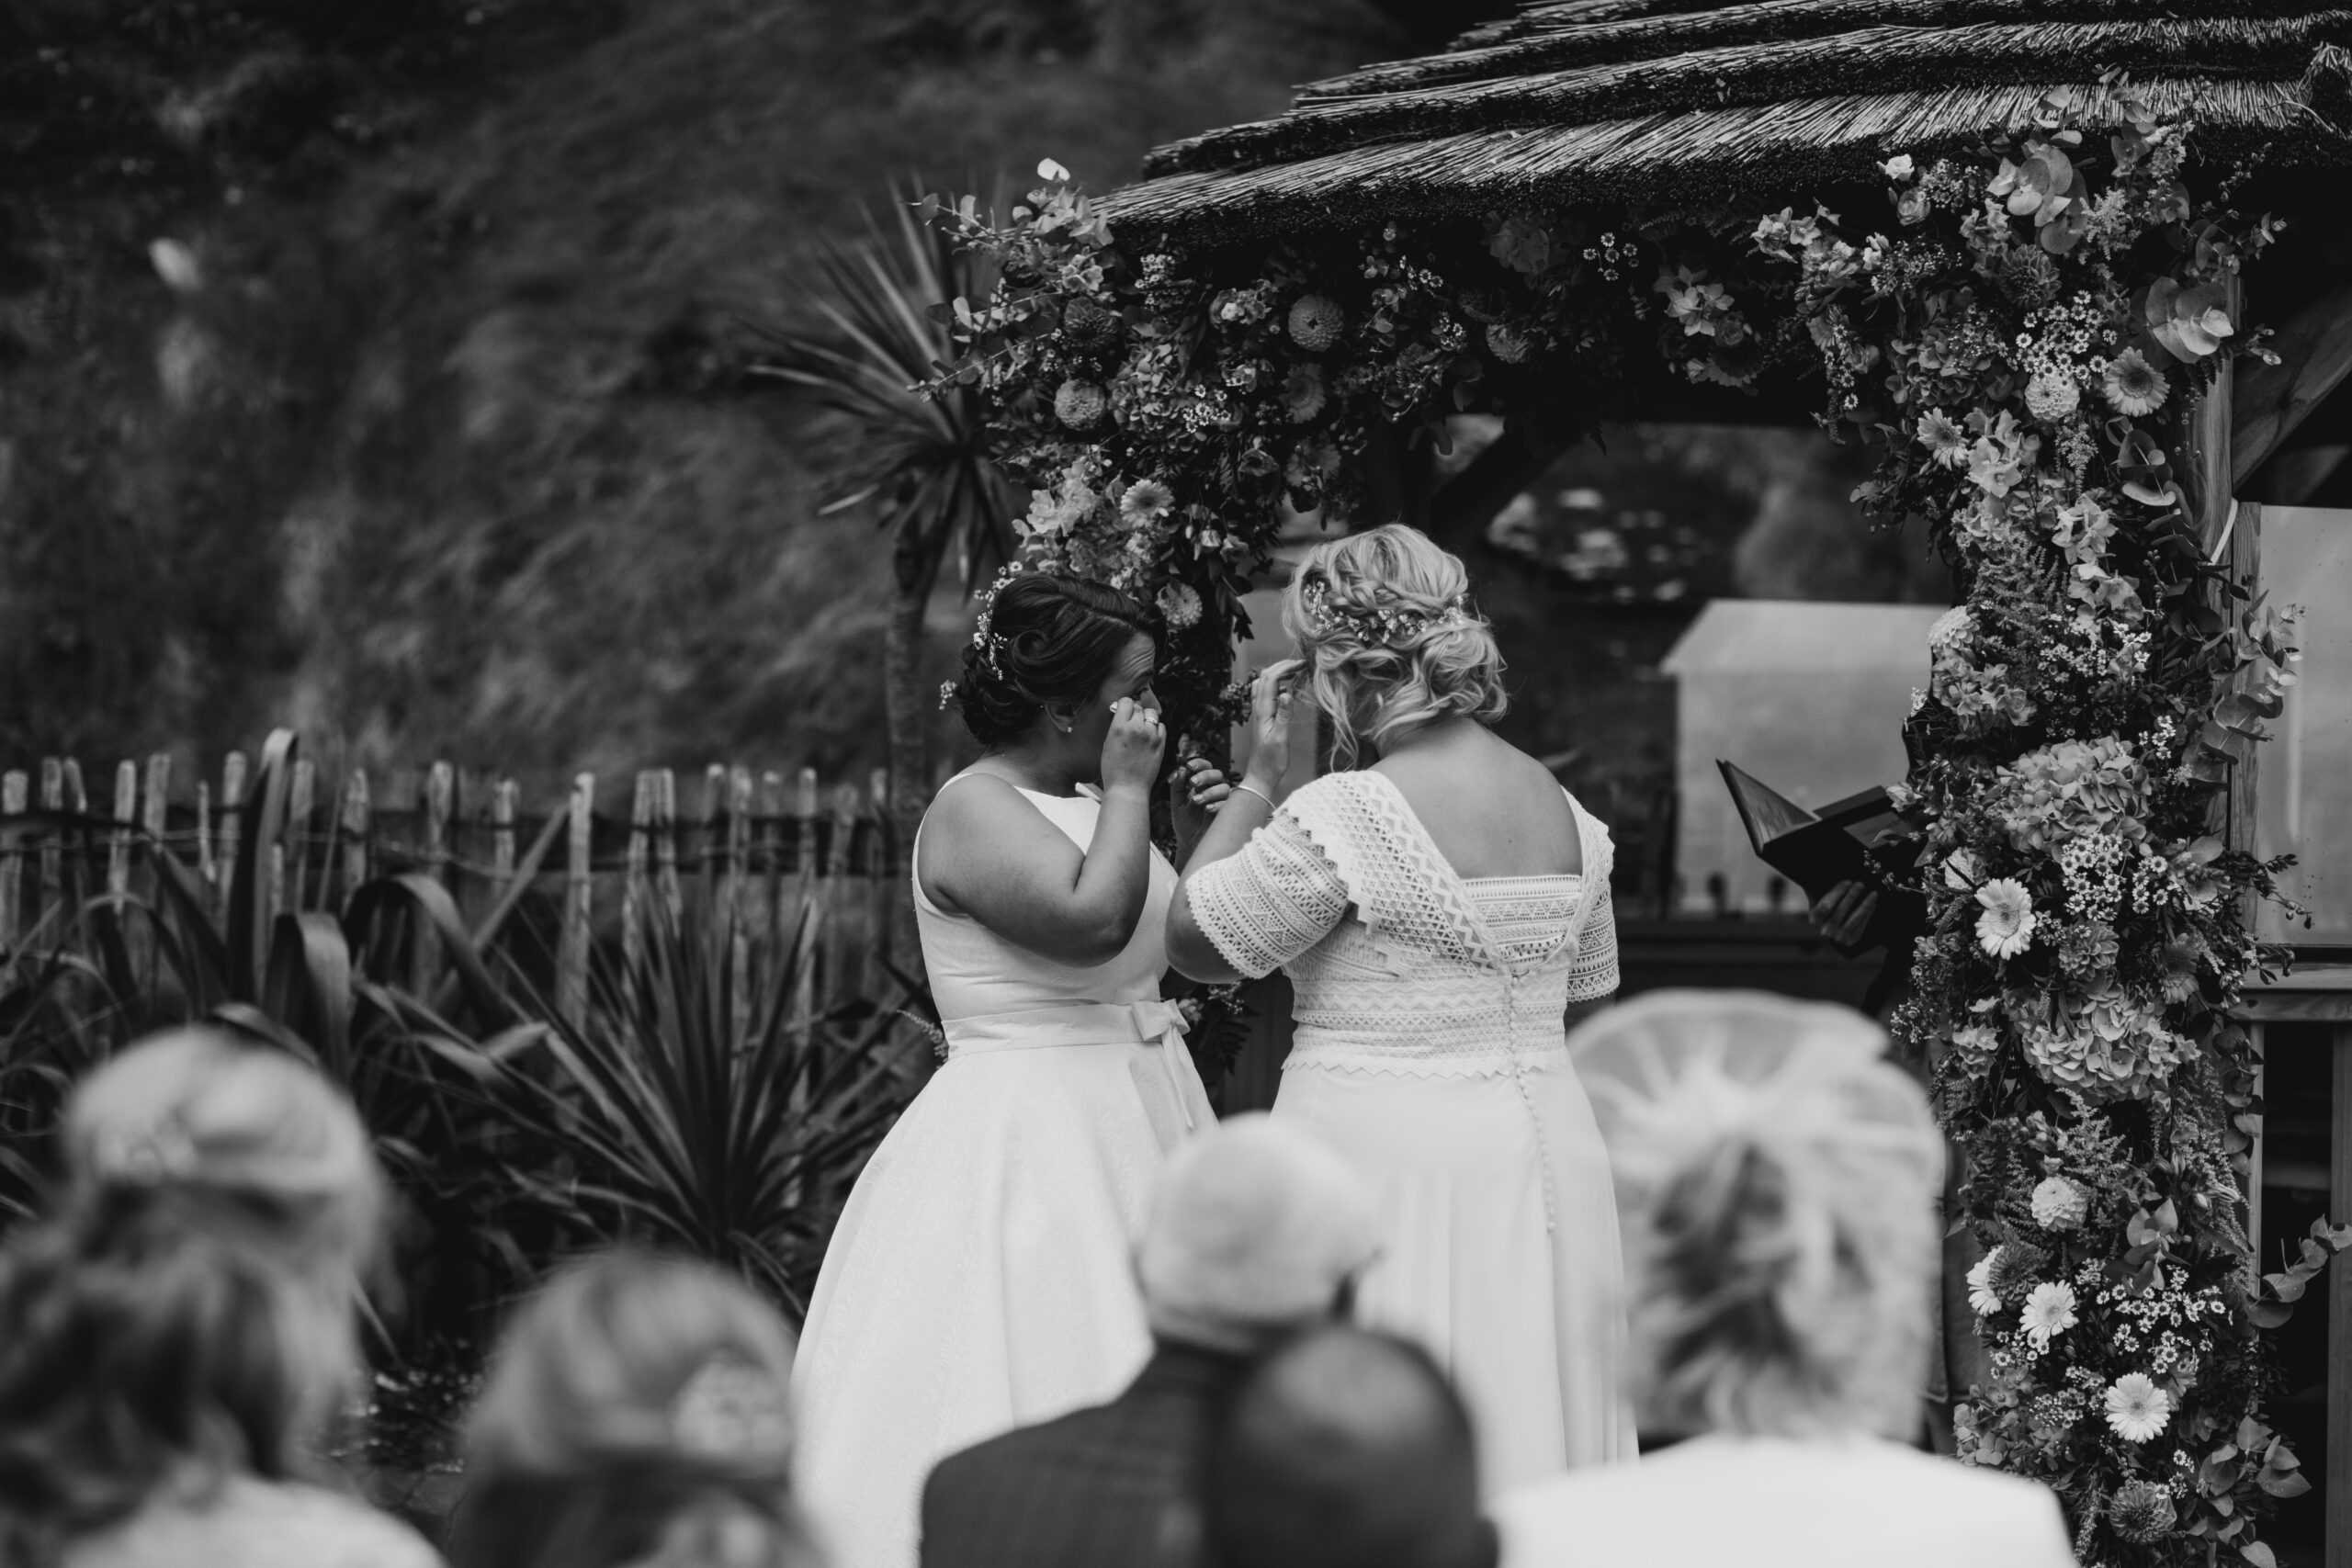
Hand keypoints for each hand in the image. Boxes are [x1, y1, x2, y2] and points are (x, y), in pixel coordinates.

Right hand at [1101, 697, 1166, 792]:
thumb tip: (1123, 714)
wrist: (1127, 788)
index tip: (1125, 711)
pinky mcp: (1161, 743)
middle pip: (1139, 707)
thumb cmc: (1113, 770)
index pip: (1126, 701)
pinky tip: (1150, 737)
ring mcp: (1150, 735)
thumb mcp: (1108, 744)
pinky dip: (1156, 729)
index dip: (1125, 705)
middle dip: (1135, 712)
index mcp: (1119, 727)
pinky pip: (1161, 727)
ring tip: (1142, 728)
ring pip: (1152, 714)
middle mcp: (1136, 728)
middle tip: (1132, 722)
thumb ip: (1117, 727)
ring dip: (1147, 718)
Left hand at [1172, 755, 1232, 815]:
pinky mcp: (1227, 813)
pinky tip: (1207, 809)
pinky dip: (1217, 804)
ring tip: (1196, 801)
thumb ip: (1177, 787)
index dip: (1200, 763)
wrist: (1190, 842)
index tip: (1189, 766)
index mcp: (1202, 784)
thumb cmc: (1184, 821)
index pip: (1206, 767)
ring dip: (1210, 792)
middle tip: (1192, 783)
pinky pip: (1227, 804)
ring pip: (1224, 787)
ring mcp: (1222, 800)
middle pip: (1217, 774)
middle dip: (1205, 776)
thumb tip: (1181, 770)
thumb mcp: (1177, 803)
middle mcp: (1214, 789)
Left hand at [1242, 659, 1299, 789]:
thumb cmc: (1271, 761)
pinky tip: (1288, 690)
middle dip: (1282, 666)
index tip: (1302, 663)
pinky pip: (1266, 695)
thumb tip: (1287, 693)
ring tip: (1296, 672)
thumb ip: (1283, 716)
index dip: (1285, 667)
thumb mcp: (1280, 739)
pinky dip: (1277, 686)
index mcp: (1262, 710)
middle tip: (1301, 663)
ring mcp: (1259, 712)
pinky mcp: (1262, 718)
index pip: (1270, 679)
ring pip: (1263, 684)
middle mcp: (1258, 708)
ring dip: (1278, 674)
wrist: (1260, 776)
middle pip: (1265, 677)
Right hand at [1810, 880, 1878, 947]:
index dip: (1837, 893)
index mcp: (1813, 919)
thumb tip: (1816, 871)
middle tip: (1860, 884)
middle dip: (1851, 897)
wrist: (1833, 925)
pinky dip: (1868, 914)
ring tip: (1873, 894)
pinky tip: (1873, 903)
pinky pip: (1861, 927)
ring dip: (1864, 906)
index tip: (1848, 881)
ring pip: (1852, 921)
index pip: (1825, 906)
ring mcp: (1837, 938)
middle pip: (1839, 913)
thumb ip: (1817, 887)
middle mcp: (1824, 931)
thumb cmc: (1826, 904)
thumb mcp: (1819, 897)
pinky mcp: (1850, 941)